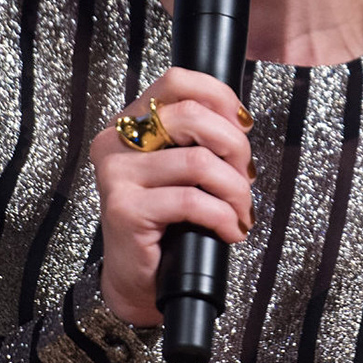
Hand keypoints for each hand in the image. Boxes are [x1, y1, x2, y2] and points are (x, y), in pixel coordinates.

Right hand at [89, 67, 254, 325]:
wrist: (139, 280)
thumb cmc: (167, 223)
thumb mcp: (183, 170)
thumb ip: (200, 138)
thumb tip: (240, 122)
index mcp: (130, 125)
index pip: (176, 82)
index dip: (219, 96)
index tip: (243, 125)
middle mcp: (116, 143)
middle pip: (192, 116)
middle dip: (235, 147)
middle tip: (246, 176)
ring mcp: (116, 175)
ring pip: (199, 161)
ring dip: (235, 190)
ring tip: (241, 211)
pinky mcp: (125, 209)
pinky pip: (192, 200)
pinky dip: (224, 216)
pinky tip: (230, 230)